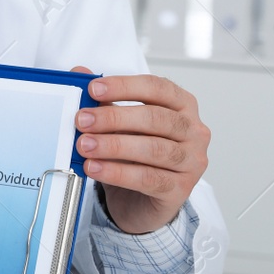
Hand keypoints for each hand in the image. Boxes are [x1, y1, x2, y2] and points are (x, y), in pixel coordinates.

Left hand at [69, 68, 208, 234]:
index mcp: (182, 105)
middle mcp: (193, 131)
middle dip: (114, 118)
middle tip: (82, 120)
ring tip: (84, 145)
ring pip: (153, 149)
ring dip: (113, 146)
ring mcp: (192, 162)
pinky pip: (148, 178)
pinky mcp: (181, 189)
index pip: (157, 88)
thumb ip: (104, 99)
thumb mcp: (118, 124)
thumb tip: (80, 72)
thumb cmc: (134, 155)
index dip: (124, 86)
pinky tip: (95, 168)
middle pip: (155, 118)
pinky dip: (117, 172)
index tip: (94, 89)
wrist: (141, 201)